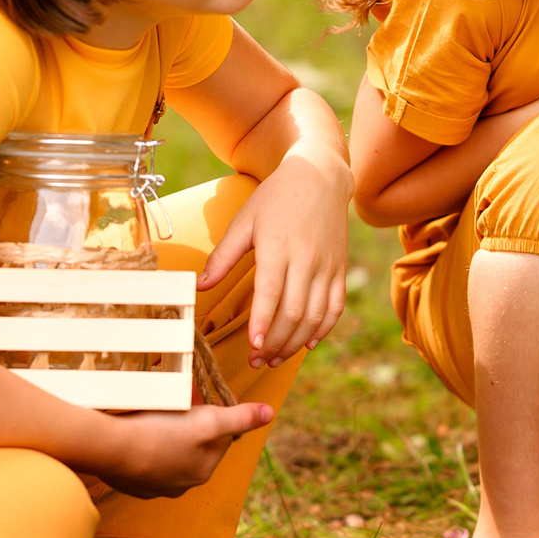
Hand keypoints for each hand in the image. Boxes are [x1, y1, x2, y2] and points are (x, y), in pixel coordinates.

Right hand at [90, 400, 274, 498]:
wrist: (109, 449)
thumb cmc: (161, 433)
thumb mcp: (207, 421)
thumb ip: (239, 418)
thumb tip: (270, 413)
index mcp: (203, 471)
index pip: (220, 438)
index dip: (212, 415)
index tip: (197, 401)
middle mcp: (181, 485)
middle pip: (195, 446)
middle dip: (189, 426)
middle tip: (175, 406)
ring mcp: (154, 487)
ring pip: (170, 453)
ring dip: (167, 435)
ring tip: (155, 415)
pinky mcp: (131, 483)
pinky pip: (145, 461)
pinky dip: (145, 446)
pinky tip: (137, 431)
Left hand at [201, 147, 351, 366]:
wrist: (320, 176)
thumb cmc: (275, 198)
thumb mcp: (244, 222)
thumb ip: (222, 257)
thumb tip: (199, 287)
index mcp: (278, 247)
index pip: (271, 294)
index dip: (262, 324)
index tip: (252, 346)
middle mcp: (306, 260)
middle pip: (294, 313)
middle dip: (274, 343)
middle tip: (256, 360)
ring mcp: (327, 266)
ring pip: (315, 316)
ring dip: (295, 343)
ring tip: (274, 358)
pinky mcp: (340, 269)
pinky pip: (335, 307)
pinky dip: (323, 329)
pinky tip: (307, 343)